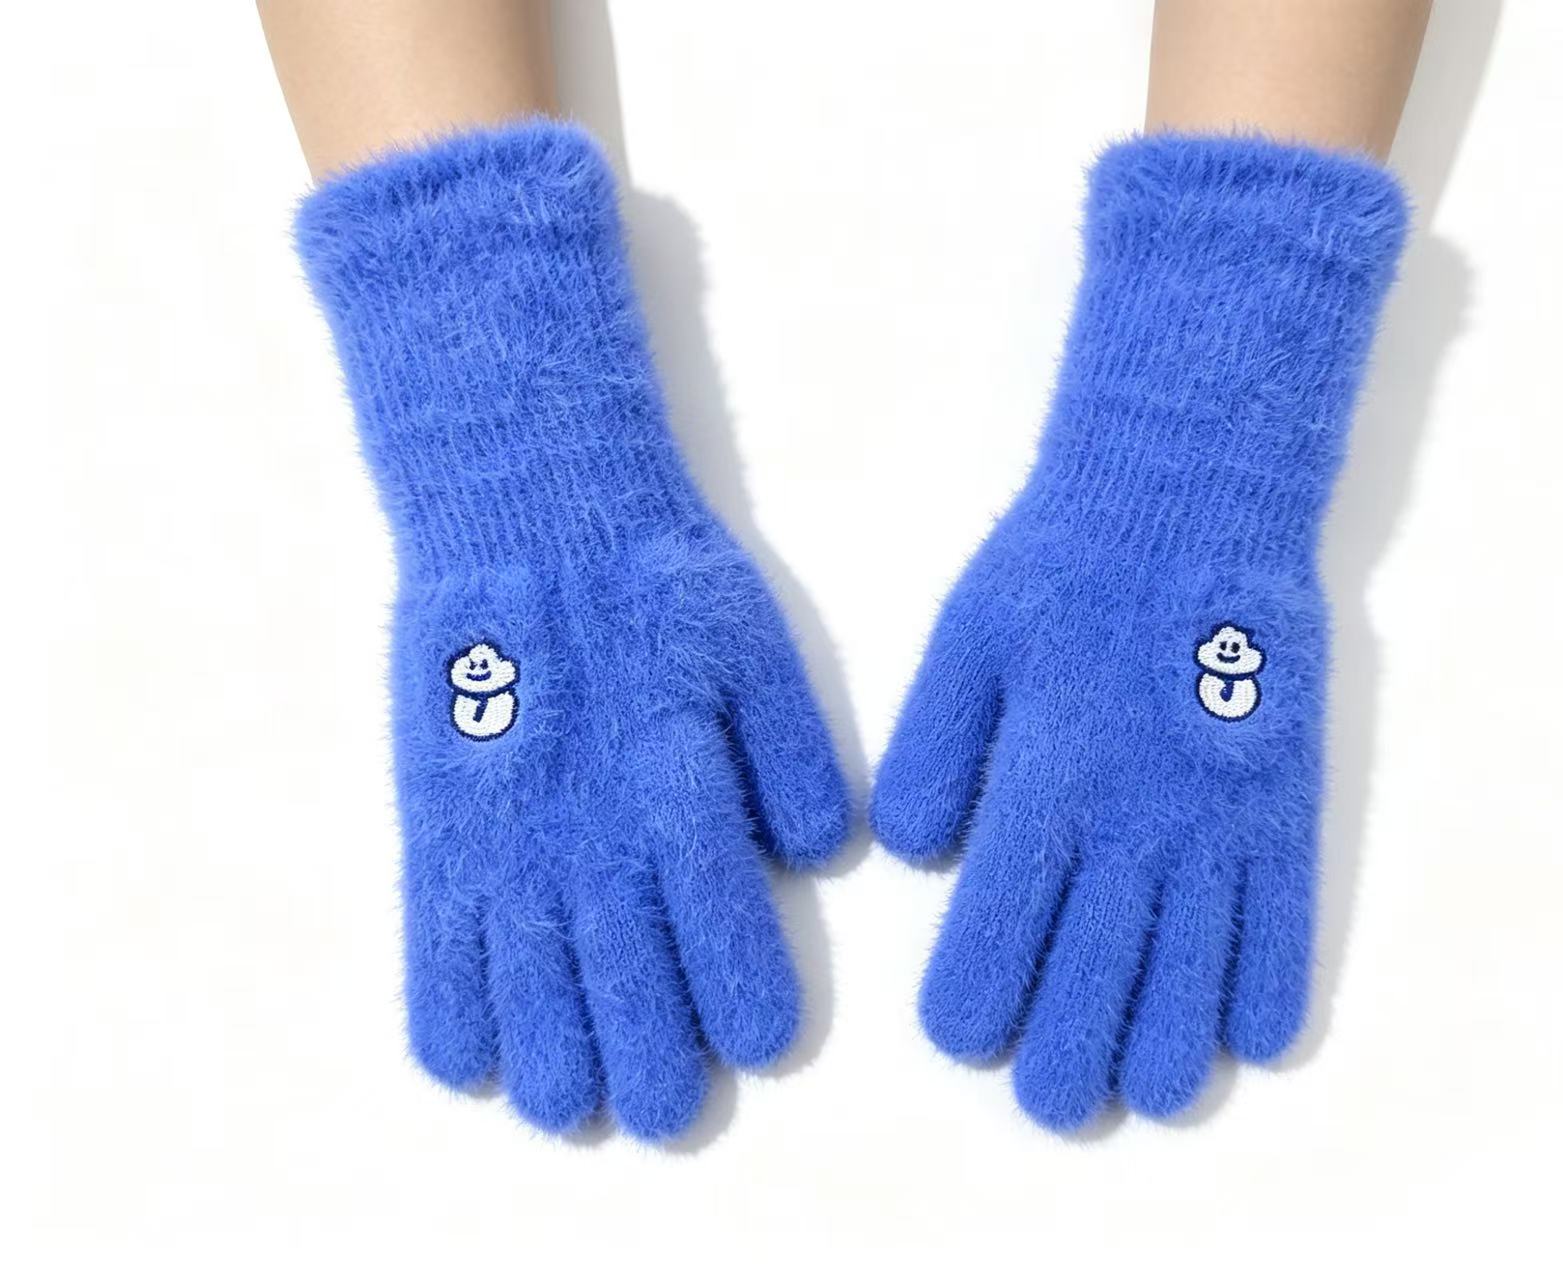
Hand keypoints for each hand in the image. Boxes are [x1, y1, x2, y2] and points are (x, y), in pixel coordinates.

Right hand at [297, 122, 846, 1139]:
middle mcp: (589, 824)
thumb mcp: (756, 647)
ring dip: (551, 1054)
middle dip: (649, 1057)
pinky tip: (468, 1062)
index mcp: (677, 783)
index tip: (759, 1046)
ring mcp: (505, 829)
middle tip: (667, 1112)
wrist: (530, 516)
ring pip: (526, 976)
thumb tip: (816, 855)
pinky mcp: (438, 822)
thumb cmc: (657, 581)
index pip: (718, 920)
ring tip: (572, 1107)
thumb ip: (791, 756)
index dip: (741, 994)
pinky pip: (433, 938)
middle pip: (621, 975)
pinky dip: (447, 1008)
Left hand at [870, 136, 1406, 1128]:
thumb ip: (932, 756)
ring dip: (1165, 1052)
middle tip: (1047, 1096)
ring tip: (1141, 1091)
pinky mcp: (1285, 805)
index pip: (997, 938)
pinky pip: (1283, 924)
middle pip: (1095, 984)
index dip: (973, 1006)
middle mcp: (1134, 820)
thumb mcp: (962, 644)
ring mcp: (1218, 818)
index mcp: (1044, 783)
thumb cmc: (1060, 569)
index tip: (963, 1031)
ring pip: (1193, 977)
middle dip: (1064, 1060)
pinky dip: (1264, 992)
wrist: (1190, 497)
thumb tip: (920, 859)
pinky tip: (1245, 1038)